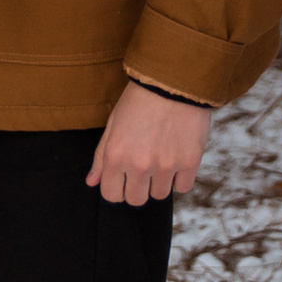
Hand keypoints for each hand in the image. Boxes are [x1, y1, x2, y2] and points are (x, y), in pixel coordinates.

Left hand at [87, 82, 211, 205]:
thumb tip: (91, 182)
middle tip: (142, 168)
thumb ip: (101, 157)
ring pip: (159, 195)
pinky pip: (182, 188)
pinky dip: (179, 178)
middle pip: (136, 199)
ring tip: (160, 157)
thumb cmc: (139, 100)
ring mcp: (165, 165)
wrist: (172, 81)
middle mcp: (139, 165)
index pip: (111, 195)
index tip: (122, 178)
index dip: (116, 188)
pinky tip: (176, 159)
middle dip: (137, 187)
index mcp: (116, 155)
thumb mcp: (113, 124)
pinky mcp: (189, 162)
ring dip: (158, 182)